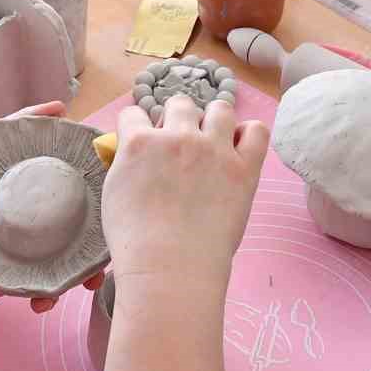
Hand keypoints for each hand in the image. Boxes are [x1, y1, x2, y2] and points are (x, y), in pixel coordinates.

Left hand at [0, 100, 104, 313]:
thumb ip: (25, 120)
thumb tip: (60, 107)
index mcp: (50, 207)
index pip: (87, 223)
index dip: (104, 235)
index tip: (111, 241)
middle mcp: (40, 235)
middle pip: (75, 260)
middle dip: (86, 276)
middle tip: (85, 283)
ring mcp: (17, 257)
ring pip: (44, 283)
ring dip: (48, 297)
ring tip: (40, 304)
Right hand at [101, 96, 269, 297]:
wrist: (170, 267)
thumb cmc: (135, 241)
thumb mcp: (113, 194)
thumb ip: (125, 164)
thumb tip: (133, 154)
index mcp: (140, 142)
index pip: (134, 113)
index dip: (138, 127)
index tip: (144, 141)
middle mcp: (177, 137)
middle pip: (180, 103)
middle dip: (178, 119)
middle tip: (179, 145)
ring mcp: (214, 150)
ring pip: (220, 108)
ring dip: (214, 120)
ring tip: (212, 142)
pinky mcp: (244, 168)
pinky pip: (257, 130)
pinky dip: (249, 135)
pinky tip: (239, 150)